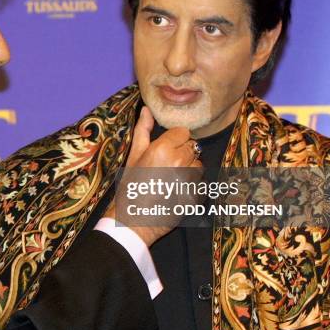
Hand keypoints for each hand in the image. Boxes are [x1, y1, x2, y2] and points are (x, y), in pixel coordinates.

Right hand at [104, 106, 202, 245]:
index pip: (183, 132)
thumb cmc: (130, 186)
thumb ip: (143, 130)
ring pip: (198, 164)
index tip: (164, 150)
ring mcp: (189, 179)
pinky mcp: (195, 195)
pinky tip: (175, 191)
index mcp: (163, 149)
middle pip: (192, 147)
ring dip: (188, 168)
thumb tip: (147, 109)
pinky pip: (199, 182)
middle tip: (165, 166)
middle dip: (182, 153)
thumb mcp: (133, 156)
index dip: (174, 140)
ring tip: (170, 179)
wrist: (133, 220)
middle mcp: (179, 161)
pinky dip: (191, 185)